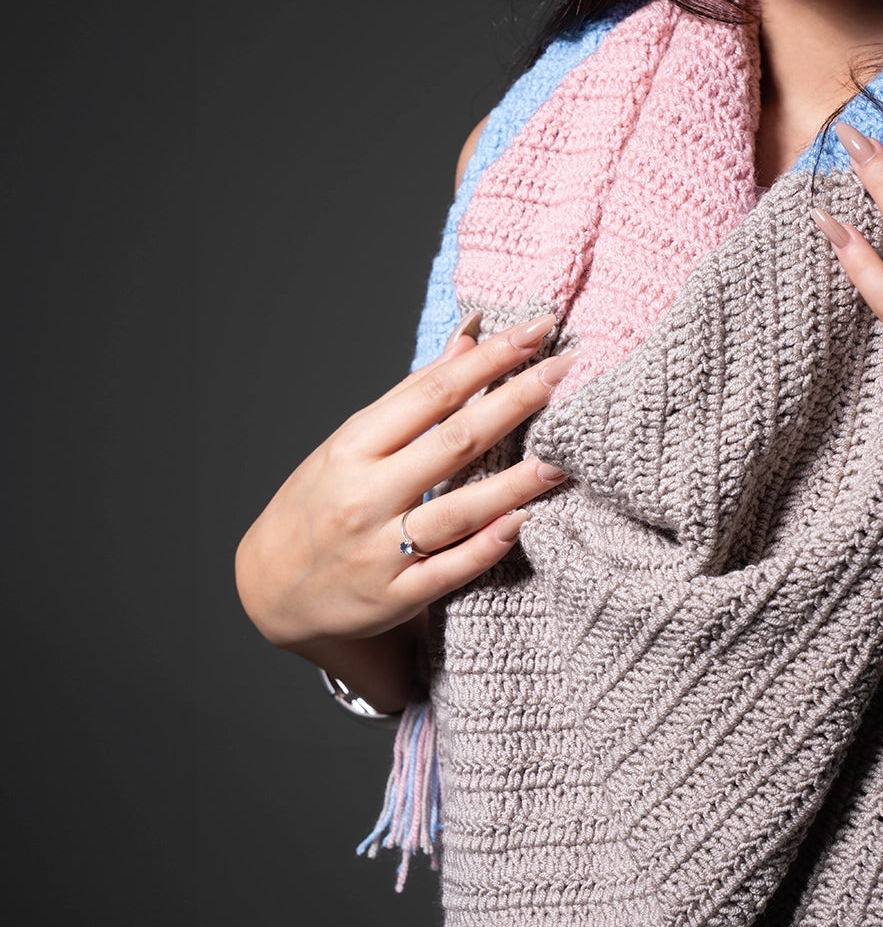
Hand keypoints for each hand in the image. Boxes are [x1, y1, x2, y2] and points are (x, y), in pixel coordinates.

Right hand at [235, 313, 575, 659]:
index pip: (433, 392)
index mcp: (353, 446)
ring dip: (516, 481)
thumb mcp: (350, 443)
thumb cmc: (318, 505)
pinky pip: (449, 570)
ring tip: (563, 455)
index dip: (489, 359)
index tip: (535, 331)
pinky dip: (485, 545)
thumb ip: (413, 396)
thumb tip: (468, 337)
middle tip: (568, 370)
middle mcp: (366, 494)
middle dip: (517, 401)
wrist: (270, 590)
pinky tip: (523, 521)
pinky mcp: (394, 596)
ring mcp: (380, 549)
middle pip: (454, 441)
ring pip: (459, 509)